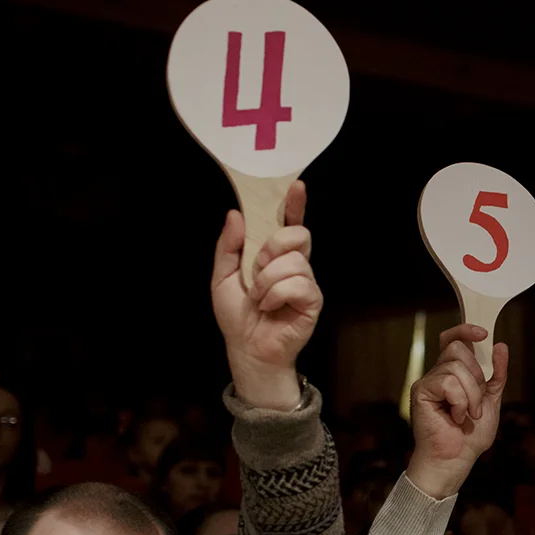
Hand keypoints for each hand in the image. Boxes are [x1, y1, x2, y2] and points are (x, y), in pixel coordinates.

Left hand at [211, 181, 320, 409]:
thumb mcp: (221, 276)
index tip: (295, 186)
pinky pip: (297, 284)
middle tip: (257, 268)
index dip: (294, 204)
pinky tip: (270, 306)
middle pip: (298, 234)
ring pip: (294, 261)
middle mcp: (295, 264)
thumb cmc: (237, 316)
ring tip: (259, 298)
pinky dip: (276, 295)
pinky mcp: (312, 300)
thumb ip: (228, 246)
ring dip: (267, 280)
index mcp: (275, 254)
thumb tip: (235, 215)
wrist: (246, 348)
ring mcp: (306, 281)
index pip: (289, 223)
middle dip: (273, 247)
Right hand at [404, 324, 508, 498]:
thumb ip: (496, 375)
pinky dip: (460, 401)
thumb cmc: (470, 436)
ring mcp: (428, 382)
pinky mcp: (421, 393)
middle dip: (476, 374)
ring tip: (469, 415)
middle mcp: (438, 374)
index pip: (453, 340)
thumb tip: (500, 346)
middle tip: (478, 400)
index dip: (465, 330)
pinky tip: (456, 417)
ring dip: (472, 395)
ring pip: (455, 367)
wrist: (456, 460)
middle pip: (457, 348)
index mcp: (453, 373)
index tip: (483, 333)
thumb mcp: (491, 401)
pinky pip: (448, 383)